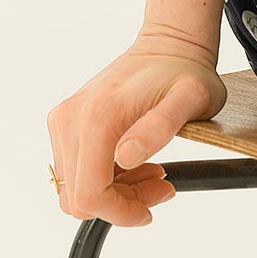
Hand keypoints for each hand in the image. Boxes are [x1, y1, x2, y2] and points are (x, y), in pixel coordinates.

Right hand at [46, 33, 227, 226]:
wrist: (169, 44)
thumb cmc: (184, 71)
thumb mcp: (191, 99)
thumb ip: (160, 127)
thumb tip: (127, 156)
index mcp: (98, 116)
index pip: (90, 194)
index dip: (119, 213)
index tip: (148, 211)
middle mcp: (71, 117)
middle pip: (80, 197)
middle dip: (120, 204)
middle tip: (159, 186)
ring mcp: (65, 119)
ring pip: (75, 187)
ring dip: (114, 192)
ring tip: (152, 173)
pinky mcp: (66, 122)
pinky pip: (75, 170)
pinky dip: (104, 178)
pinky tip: (135, 162)